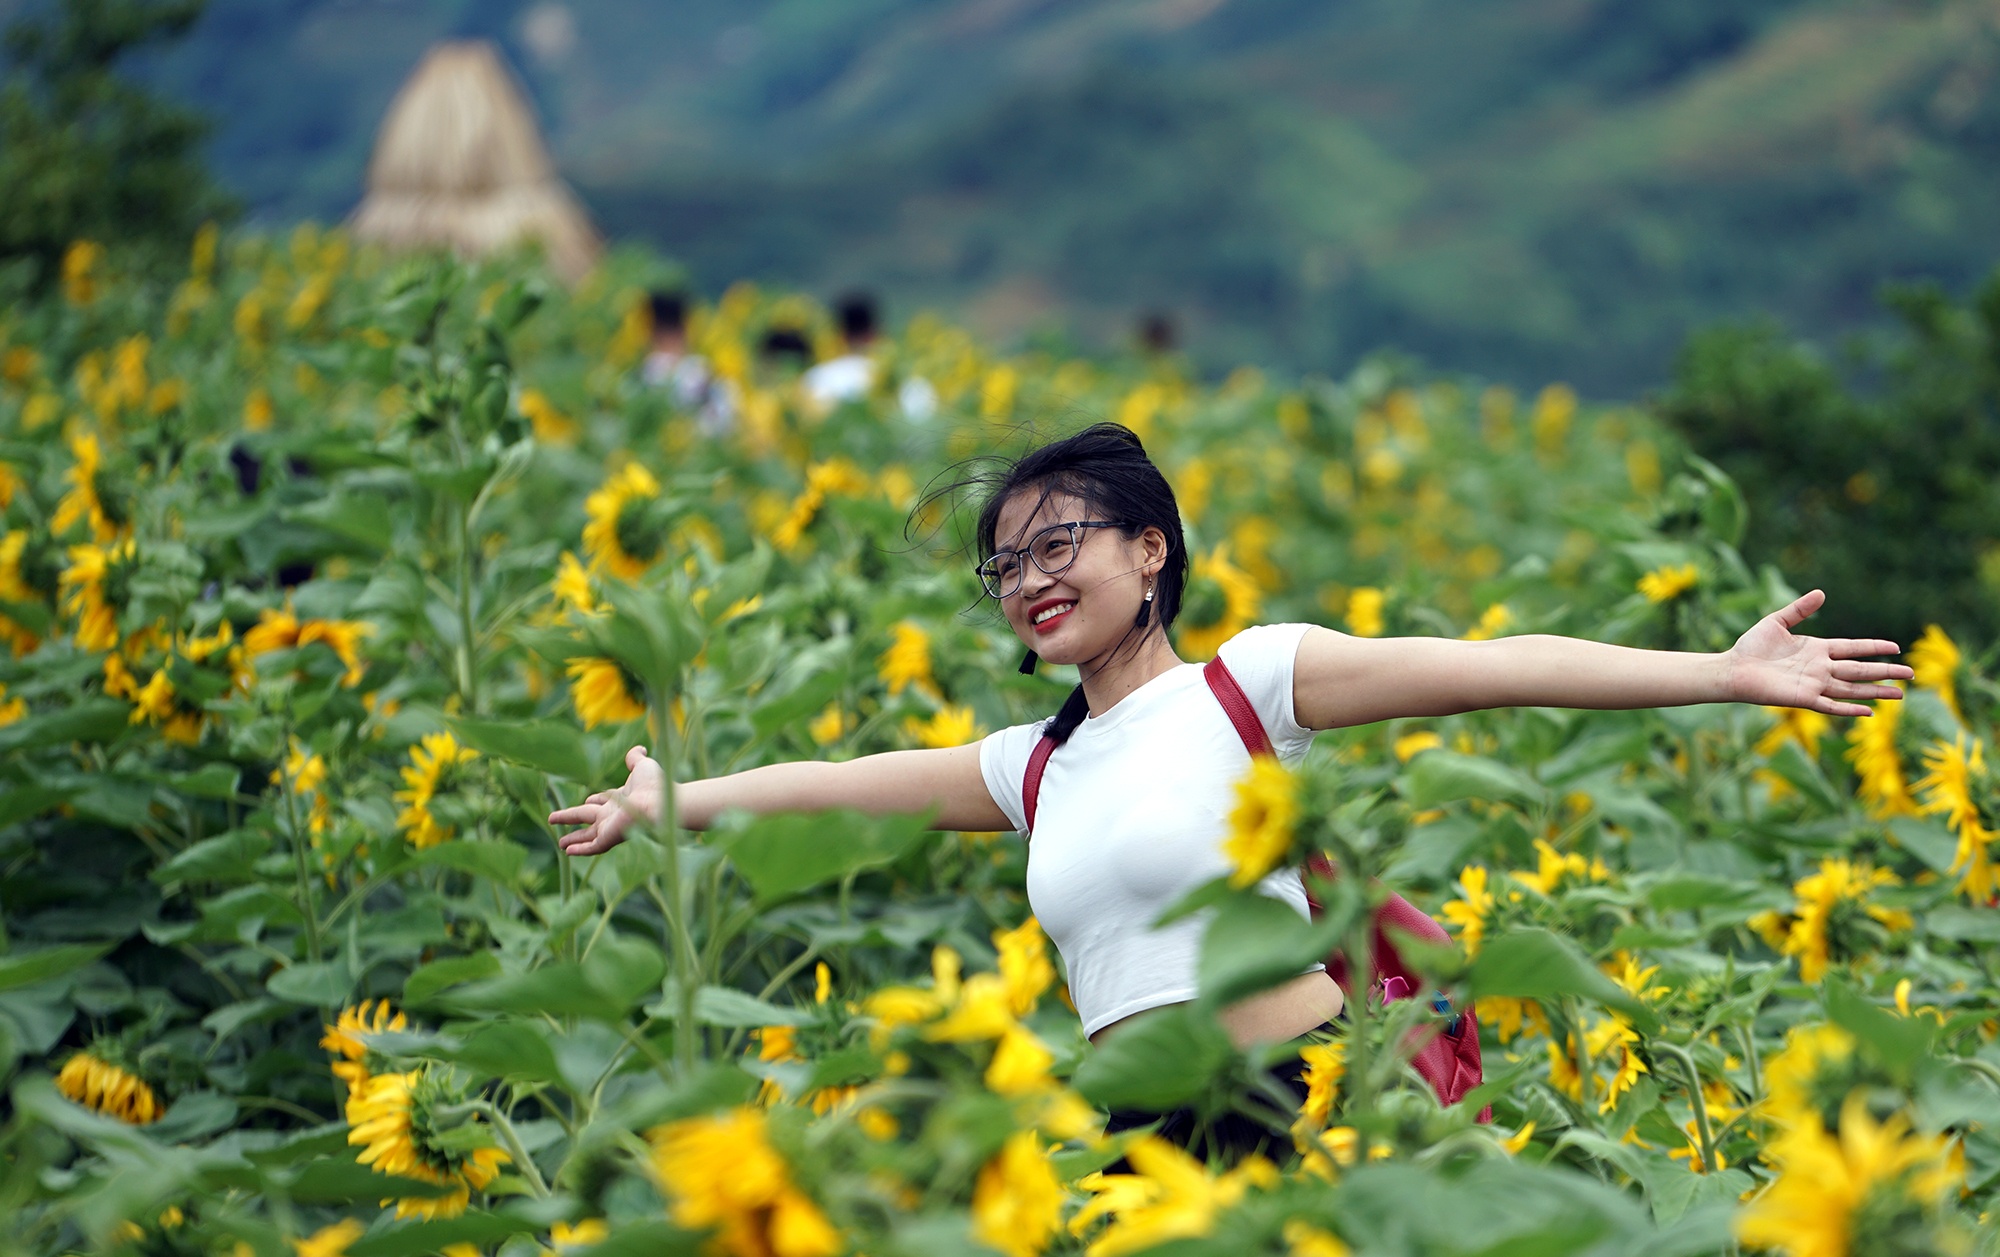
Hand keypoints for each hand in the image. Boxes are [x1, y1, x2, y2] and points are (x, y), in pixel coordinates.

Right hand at [548, 744, 665, 854]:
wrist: (660, 803)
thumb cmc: (655, 785)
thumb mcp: (642, 766)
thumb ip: (636, 758)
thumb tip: (639, 748)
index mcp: (622, 799)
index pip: (603, 800)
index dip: (595, 799)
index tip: (588, 799)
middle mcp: (614, 815)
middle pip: (588, 817)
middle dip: (571, 818)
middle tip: (554, 819)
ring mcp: (611, 828)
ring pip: (587, 836)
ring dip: (573, 839)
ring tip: (560, 844)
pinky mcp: (609, 838)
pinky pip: (591, 847)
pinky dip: (579, 850)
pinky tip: (567, 852)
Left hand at [1725, 590, 1911, 716]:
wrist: (1732, 668)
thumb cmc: (1751, 646)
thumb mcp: (1777, 621)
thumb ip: (1800, 609)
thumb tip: (1822, 593)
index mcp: (1817, 649)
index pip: (1854, 648)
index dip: (1874, 648)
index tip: (1896, 648)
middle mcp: (1820, 668)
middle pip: (1860, 670)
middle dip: (1885, 671)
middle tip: (1911, 674)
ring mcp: (1814, 684)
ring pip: (1852, 689)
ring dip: (1876, 692)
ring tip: (1900, 695)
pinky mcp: (1803, 698)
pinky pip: (1831, 706)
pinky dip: (1849, 709)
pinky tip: (1869, 712)